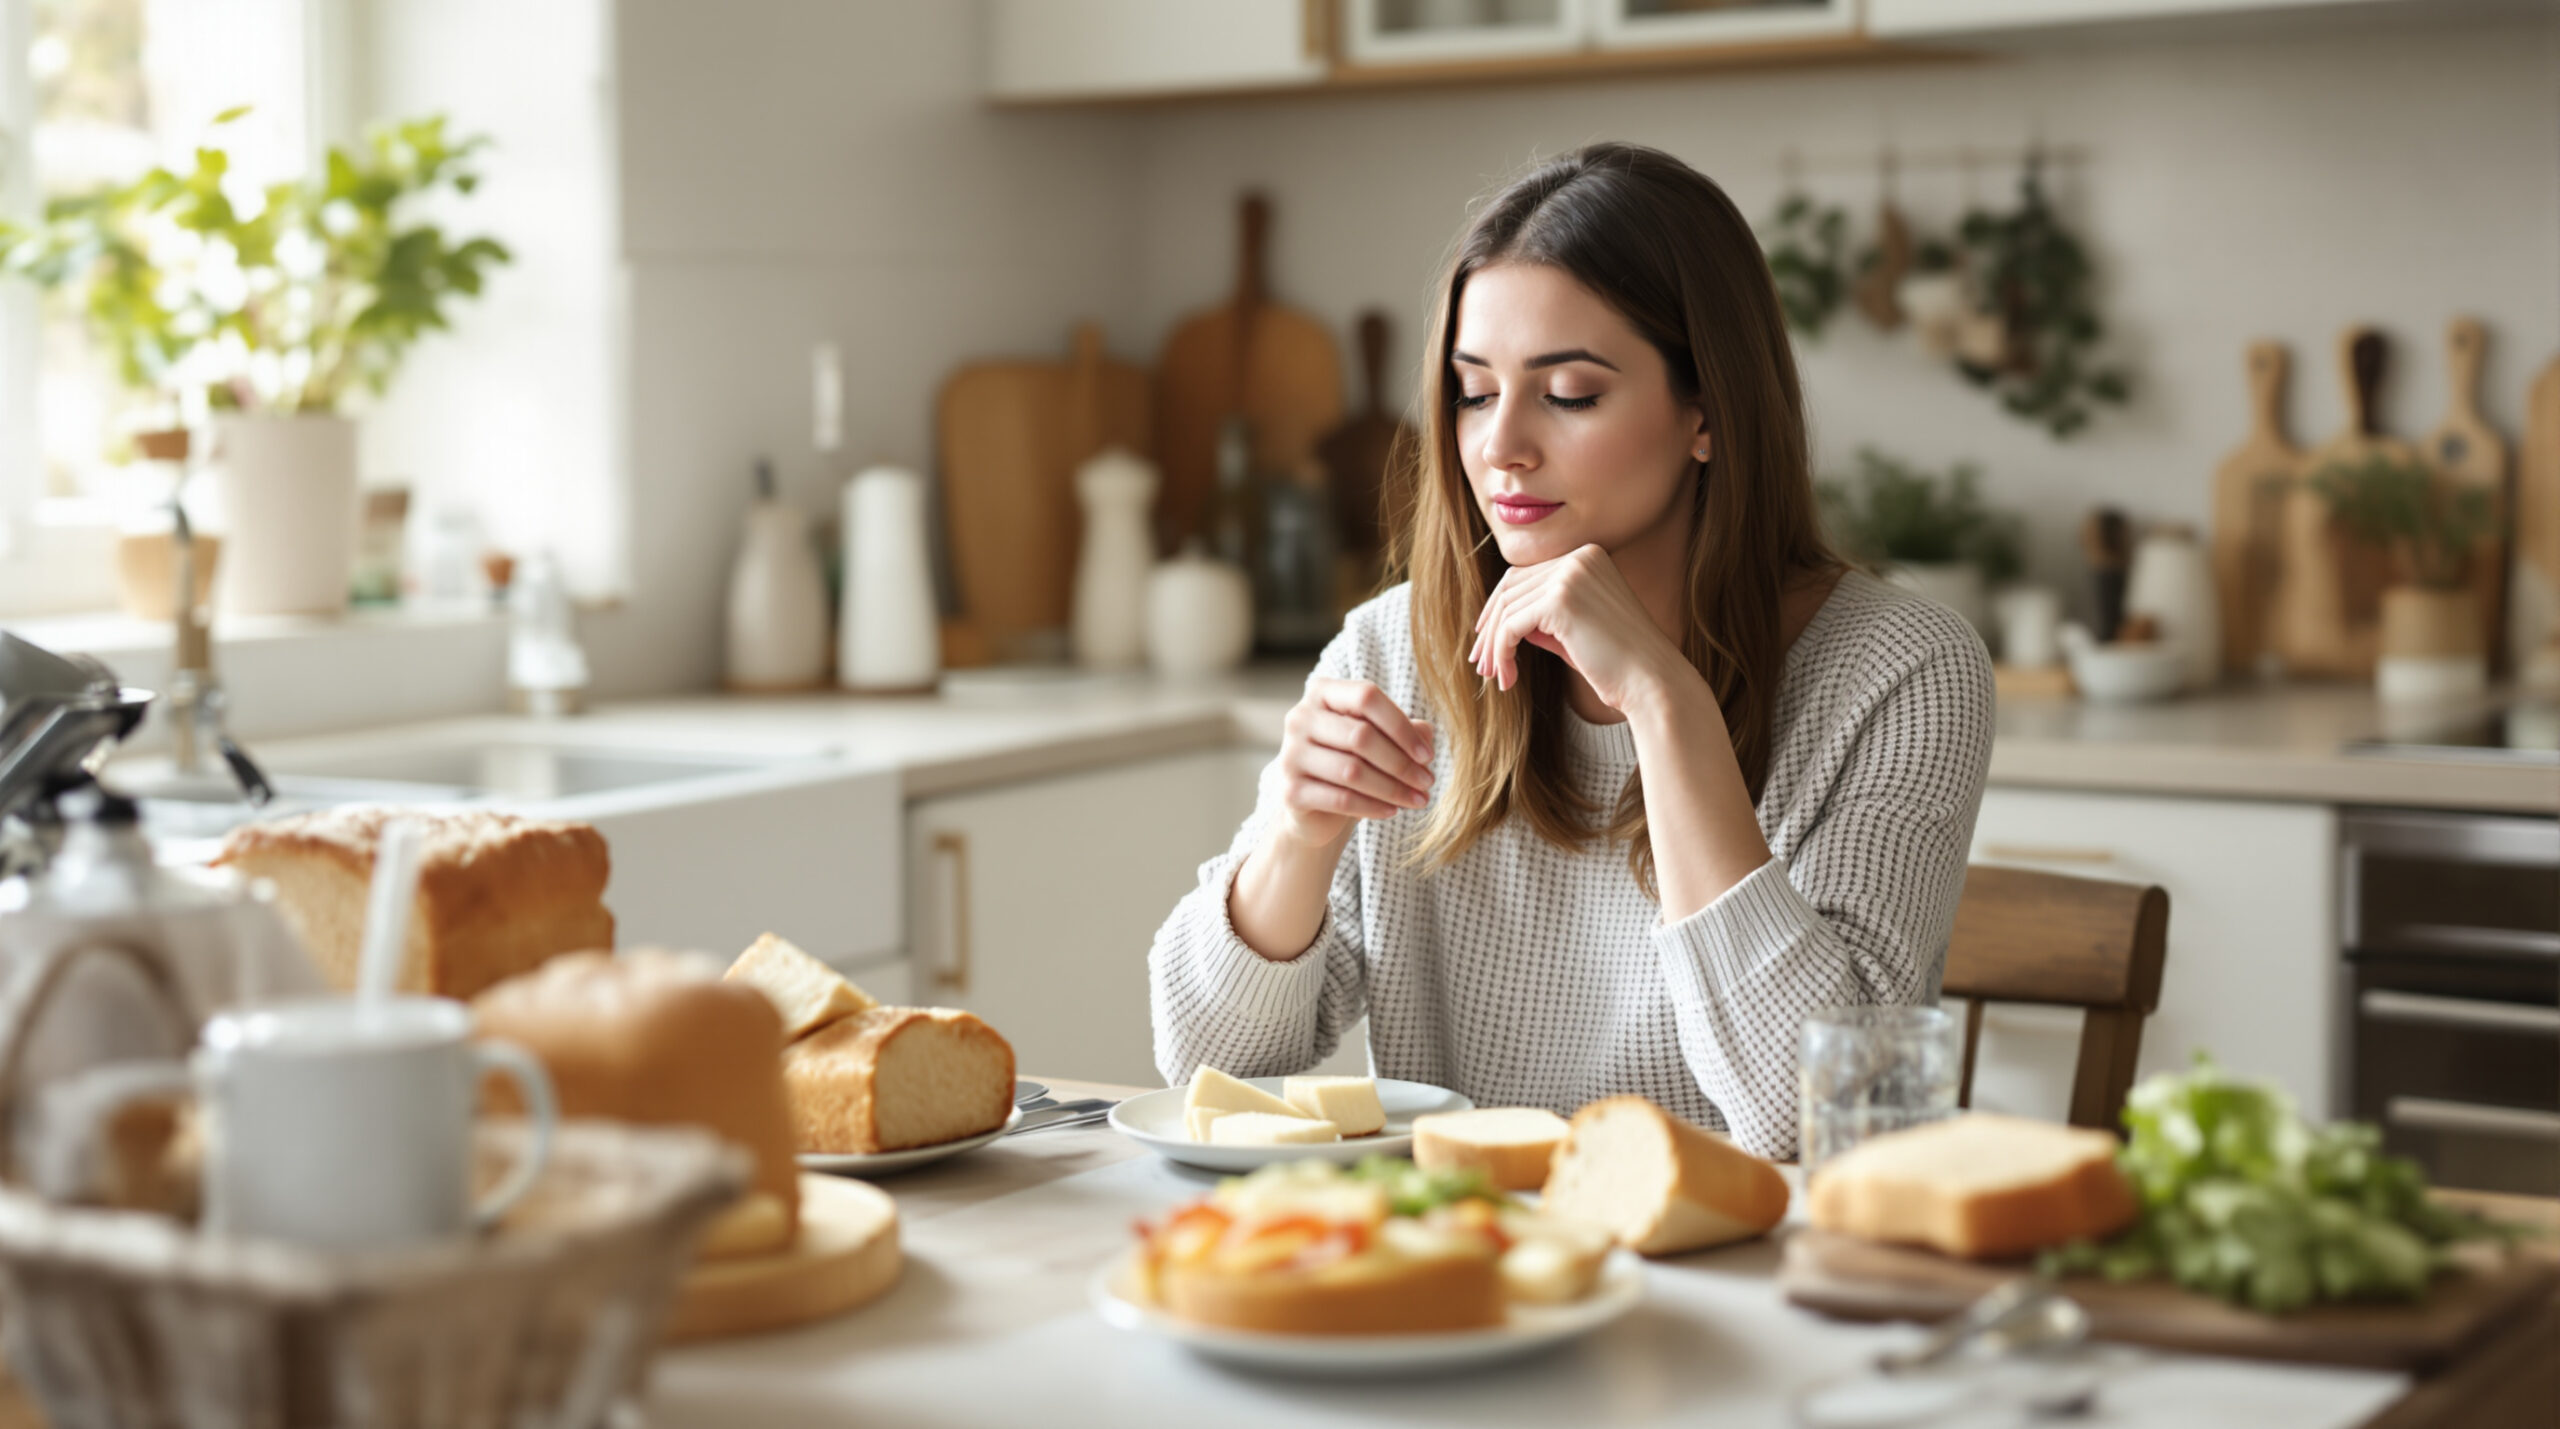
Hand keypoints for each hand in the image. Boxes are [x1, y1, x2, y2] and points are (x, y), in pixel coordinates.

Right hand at [1272, 679, 1434, 849]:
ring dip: (1392, 788)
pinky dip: (1372, 806)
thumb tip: (1426, 733)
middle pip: (1361, 736)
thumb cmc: (1352, 762)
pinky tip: (1392, 811)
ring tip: (1417, 800)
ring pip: (1352, 771)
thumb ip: (1404, 731)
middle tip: (1427, 783)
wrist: (1316, 807)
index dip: (1401, 726)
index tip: (1427, 755)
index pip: (1366, 697)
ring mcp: (1291, 755)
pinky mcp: (1290, 791)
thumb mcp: (1380, 741)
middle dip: (1402, 763)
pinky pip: (1340, 799)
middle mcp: (1300, 718)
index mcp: (1322, 693)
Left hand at [1468, 544, 1686, 714]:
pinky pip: (1511, 626)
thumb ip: (1543, 617)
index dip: (1500, 609)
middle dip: (1491, 630)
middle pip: (1510, 588)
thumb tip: (1505, 620)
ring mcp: (1570, 575)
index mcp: (1588, 556)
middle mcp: (1579, 557)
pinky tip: (1507, 677)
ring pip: (1507, 608)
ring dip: (1494, 647)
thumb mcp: (1575, 630)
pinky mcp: (1560, 600)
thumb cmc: (1619, 663)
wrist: (1652, 683)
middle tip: (1481, 665)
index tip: (1487, 642)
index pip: (1526, 576)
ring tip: (1495, 676)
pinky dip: (1502, 652)